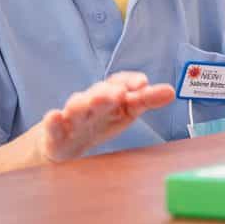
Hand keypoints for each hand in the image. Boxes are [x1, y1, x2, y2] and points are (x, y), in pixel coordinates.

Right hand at [38, 72, 174, 162]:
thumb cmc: (99, 121)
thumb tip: (170, 90)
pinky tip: (54, 116)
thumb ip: (146, 101)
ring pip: (77, 108)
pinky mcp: (55, 133)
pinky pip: (53, 127)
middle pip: (100, 95)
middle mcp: (92, 103)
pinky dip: (53, 122)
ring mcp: (72, 117)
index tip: (143, 83)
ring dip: (83, 104)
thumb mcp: (125, 111)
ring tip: (90, 102)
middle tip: (119, 93)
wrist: (63, 141)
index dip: (130, 82)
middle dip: (108, 93)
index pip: (121, 83)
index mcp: (111, 96)